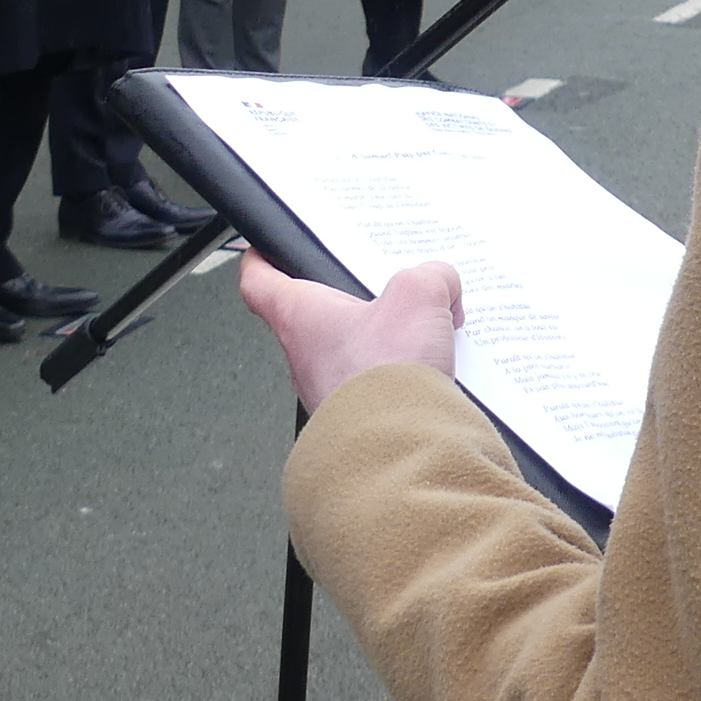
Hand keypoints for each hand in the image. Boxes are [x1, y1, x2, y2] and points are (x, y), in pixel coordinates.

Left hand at [238, 251, 462, 411]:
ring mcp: (328, 393)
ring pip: (351, 356)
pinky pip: (378, 390)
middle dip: (350, 305)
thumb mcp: (419, 295)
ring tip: (423, 337)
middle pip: (316, 319)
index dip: (261, 260)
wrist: (399, 449)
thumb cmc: (384, 377)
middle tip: (382, 292)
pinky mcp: (358, 421)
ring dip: (382, 346)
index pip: (258, 281)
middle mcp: (304, 358)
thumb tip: (442, 284)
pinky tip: (434, 375)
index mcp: (300, 317)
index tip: (265, 251)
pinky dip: (402, 380)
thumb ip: (431, 276)